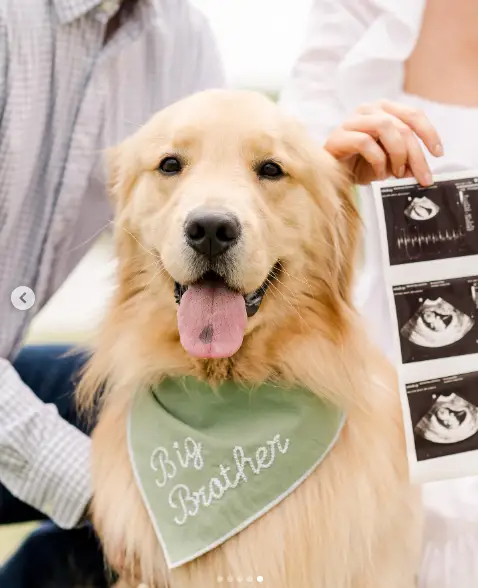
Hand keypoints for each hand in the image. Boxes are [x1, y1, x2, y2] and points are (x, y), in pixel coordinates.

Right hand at [324, 100, 442, 185]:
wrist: (330, 175)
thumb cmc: (359, 165)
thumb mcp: (389, 162)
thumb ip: (406, 161)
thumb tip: (423, 171)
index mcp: (383, 110)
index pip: (413, 114)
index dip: (429, 133)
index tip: (438, 153)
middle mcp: (368, 110)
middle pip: (402, 125)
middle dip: (416, 154)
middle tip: (422, 176)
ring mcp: (352, 121)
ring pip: (386, 127)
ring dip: (397, 153)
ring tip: (397, 173)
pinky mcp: (338, 136)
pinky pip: (365, 142)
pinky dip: (377, 161)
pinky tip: (378, 175)